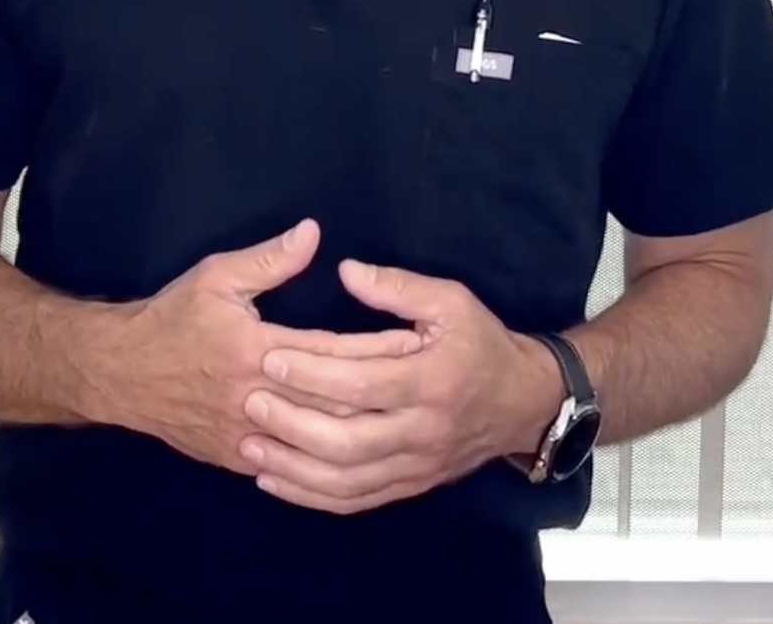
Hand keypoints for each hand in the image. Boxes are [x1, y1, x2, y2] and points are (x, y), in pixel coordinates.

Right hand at [107, 219, 422, 476]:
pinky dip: (327, 458)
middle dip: (381, 389)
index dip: (375, 346)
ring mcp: (245, 434)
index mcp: (254, 349)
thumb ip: (269, 259)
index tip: (417, 341)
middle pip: (331, 398)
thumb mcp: (215, 278)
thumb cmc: (171, 320)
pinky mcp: (237, 457)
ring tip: (404, 416)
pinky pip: (291, 463)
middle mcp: (254, 396)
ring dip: (361, 427)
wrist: (120, 374)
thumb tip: (313, 233)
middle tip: (426, 381)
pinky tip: (360, 453)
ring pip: (316, 438)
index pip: (329, 350)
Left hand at [238, 259, 563, 514]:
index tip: (270, 357)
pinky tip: (274, 480)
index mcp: (434, 381)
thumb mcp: (452, 301)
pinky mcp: (410, 486)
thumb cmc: (481, 343)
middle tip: (251, 403)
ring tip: (250, 446)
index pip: (364, 384)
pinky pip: (355, 501)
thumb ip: (398, 286)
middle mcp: (424, 431)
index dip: (314, 373)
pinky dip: (310, 496)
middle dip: (293, 425)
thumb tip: (347, 271)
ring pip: (347, 480)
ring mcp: (417, 466)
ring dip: (293, 467)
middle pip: (349, 441)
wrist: (523, 402)